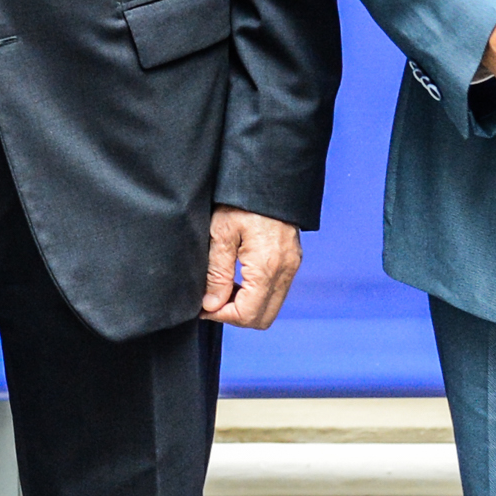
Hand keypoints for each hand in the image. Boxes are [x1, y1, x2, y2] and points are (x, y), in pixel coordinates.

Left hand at [201, 207, 303, 328]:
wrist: (267, 177)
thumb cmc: (241, 201)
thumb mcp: (220, 233)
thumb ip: (217, 273)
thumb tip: (212, 304)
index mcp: (266, 267)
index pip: (248, 314)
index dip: (222, 316)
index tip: (203, 307)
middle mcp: (285, 271)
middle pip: (263, 318)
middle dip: (235, 316)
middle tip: (212, 301)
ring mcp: (292, 266)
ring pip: (271, 307)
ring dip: (246, 306)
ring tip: (223, 288)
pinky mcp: (292, 260)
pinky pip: (277, 291)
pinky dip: (257, 294)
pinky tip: (239, 279)